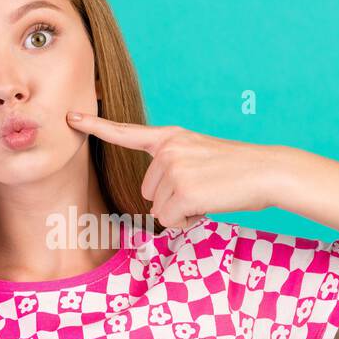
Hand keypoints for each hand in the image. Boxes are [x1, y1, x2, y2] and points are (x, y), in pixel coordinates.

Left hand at [65, 112, 275, 228]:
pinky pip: (170, 221)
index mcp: (170, 137)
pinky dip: (188, 221)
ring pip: (158, 210)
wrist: (267, 171)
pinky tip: (208, 205)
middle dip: (172, 200)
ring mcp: (173, 169)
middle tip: (204, 189)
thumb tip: (156, 206)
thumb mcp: (200, 157)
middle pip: (147, 192)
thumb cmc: (238, 171)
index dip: (96, 127)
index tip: (71, 117)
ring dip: (182, 211)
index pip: (127, 133)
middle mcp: (167, 150)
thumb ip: (173, 168)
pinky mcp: (181, 191)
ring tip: (209, 195)